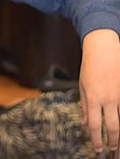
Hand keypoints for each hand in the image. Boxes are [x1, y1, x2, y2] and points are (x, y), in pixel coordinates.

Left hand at [79, 29, 119, 153]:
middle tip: (111, 152)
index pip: (95, 124)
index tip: (98, 149)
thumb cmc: (90, 66)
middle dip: (112, 142)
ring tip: (118, 146)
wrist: (103, 50)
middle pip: (113, 127)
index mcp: (94, 97)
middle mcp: (108, 99)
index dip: (96, 139)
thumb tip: (85, 123)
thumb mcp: (82, 85)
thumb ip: (84, 105)